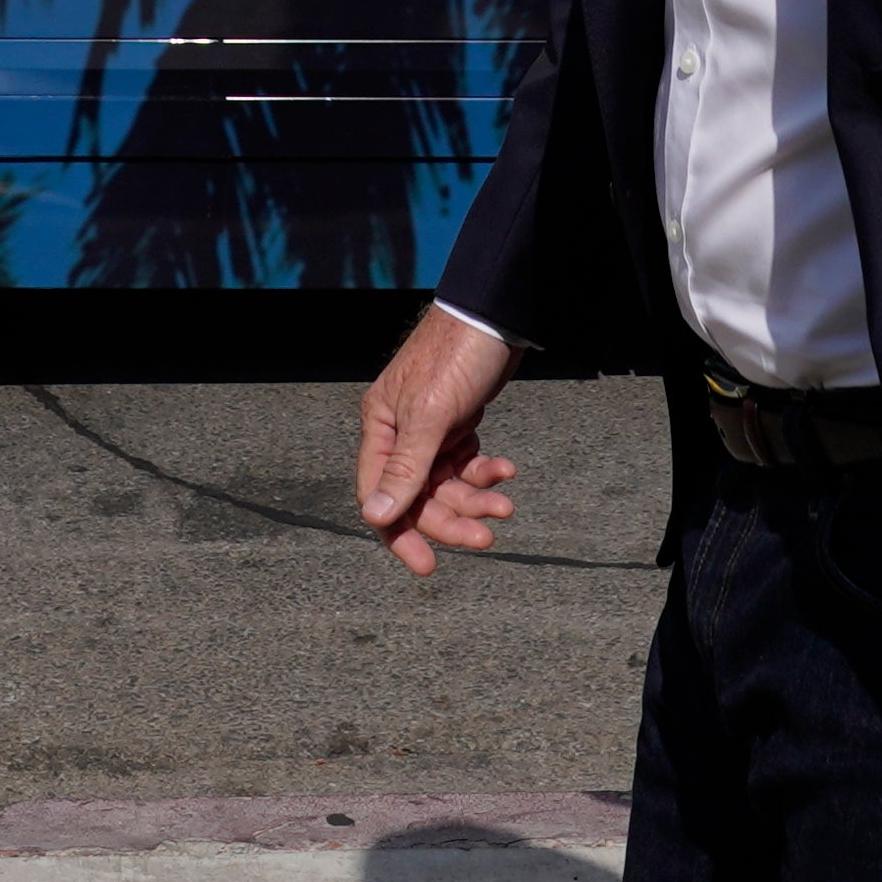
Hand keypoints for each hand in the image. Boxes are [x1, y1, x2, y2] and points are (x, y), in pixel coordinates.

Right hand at [354, 302, 520, 575]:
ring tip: (505, 504)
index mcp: (381, 428)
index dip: (401, 534)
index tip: (427, 566)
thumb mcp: (430, 415)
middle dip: (452, 519)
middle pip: (419, 497)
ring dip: (475, 498)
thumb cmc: (457, 354)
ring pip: (446, 484)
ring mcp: (430, 429)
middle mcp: (400, 433)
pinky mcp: (457, 424)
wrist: (497, 315)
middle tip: (486, 537)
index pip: (380, 497)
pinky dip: (485, 472)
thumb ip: (405, 468)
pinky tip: (505, 470)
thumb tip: (375, 516)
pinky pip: (466, 464)